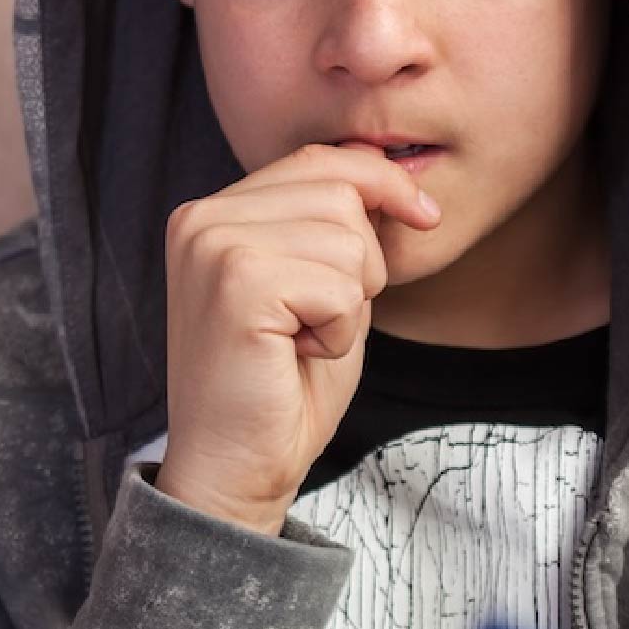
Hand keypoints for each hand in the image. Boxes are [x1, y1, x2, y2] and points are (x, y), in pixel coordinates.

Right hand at [156, 144, 439, 534]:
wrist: (235, 467)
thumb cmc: (280, 386)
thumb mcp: (316, 286)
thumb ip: (333, 228)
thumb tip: (398, 173)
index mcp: (211, 213)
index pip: (318, 160)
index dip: (383, 182)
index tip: (426, 216)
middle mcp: (201, 218)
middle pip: (340, 192)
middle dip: (361, 263)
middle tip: (317, 322)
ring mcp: (213, 247)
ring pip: (347, 238)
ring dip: (349, 302)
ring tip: (302, 340)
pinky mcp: (237, 285)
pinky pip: (340, 286)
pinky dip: (339, 331)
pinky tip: (297, 356)